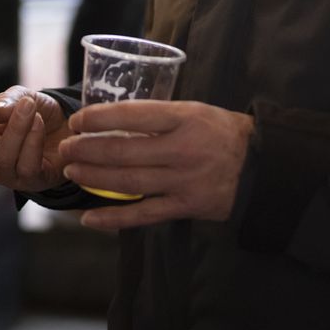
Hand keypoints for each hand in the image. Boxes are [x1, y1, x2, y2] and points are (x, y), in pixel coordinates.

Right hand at [0, 86, 72, 192]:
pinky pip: (28, 164)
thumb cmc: (35, 114)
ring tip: (28, 106)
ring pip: (4, 157)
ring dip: (16, 128)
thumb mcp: (21, 98)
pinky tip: (39, 123)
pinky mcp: (31, 181)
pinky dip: (33, 141)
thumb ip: (7, 100)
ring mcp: (7, 175)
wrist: (67, 130)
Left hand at [59, 101, 253, 229]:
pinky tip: (89, 218)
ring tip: (72, 172)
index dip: (99, 119)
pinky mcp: (185, 207)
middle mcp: (182, 149)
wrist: (263, 167)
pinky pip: (144, 214)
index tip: (77, 121)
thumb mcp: (195, 111)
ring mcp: (183, 181)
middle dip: (87, 150)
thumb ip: (159, 116)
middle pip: (124, 151)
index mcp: (185, 118)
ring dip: (94, 178)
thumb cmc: (224, 132)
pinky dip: (114, 217)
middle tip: (65, 148)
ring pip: (128, 182)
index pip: (133, 116)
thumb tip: (112, 119)